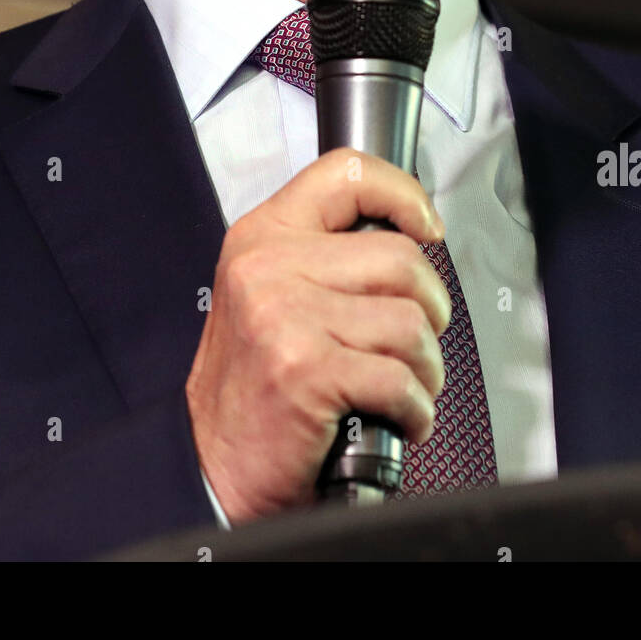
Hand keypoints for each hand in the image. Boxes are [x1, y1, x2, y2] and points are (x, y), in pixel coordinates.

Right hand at [184, 147, 449, 524]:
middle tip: (415, 342)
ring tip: (405, 386)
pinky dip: (416, 410)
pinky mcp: (305, 370)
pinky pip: (400, 379)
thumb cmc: (252, 387)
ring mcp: (285, 316)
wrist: (210, 466)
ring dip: (426, 367)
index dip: (402, 193)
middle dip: (430, 309)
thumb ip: (324, 256)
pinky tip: (398, 419)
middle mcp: (269, 266)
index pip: (345, 173)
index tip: (426, 228)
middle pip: (401, 258)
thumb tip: (408, 239)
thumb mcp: (270, 293)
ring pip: (410, 322)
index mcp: (263, 235)